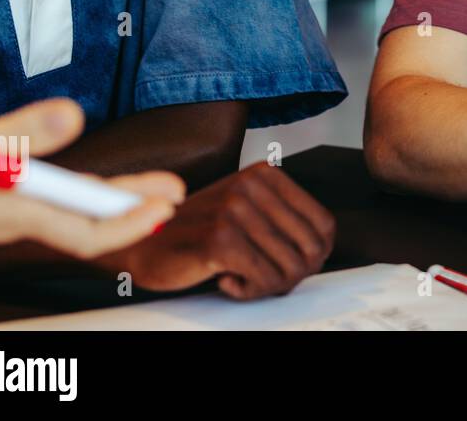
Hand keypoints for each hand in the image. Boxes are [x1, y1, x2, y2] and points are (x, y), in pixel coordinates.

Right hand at [0, 99, 182, 255]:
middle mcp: (6, 223)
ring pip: (63, 218)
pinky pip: (42, 212)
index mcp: (8, 214)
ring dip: (106, 205)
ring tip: (143, 191)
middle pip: (82, 225)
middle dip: (130, 212)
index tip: (165, 206)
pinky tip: (81, 191)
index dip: (128, 222)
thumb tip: (76, 115)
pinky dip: (73, 202)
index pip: (83, 231)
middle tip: (174, 195)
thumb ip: (18, 132)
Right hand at [97, 162, 334, 299]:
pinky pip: (263, 279)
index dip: (316, 256)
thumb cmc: (197, 233)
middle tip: (265, 280)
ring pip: (290, 268)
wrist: (141, 244)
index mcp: (266, 175)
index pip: (325, 225)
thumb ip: (282, 219)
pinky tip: (227, 281)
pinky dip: (249, 291)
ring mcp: (236, 211)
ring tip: (244, 280)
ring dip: (270, 286)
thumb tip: (323, 249)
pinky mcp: (220, 240)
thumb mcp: (246, 210)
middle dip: (294, 275)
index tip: (291, 266)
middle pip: (312, 249)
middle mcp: (253, 187)